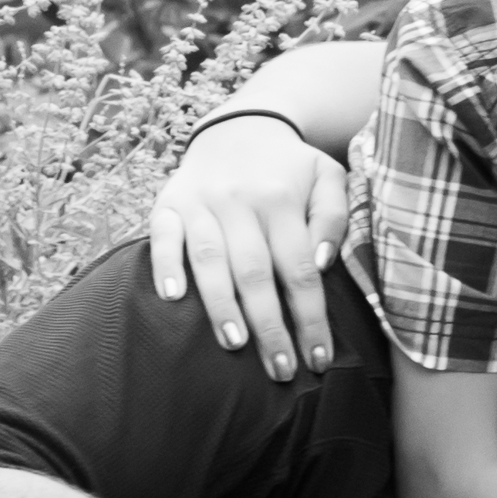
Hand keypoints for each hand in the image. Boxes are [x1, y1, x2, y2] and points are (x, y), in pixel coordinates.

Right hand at [149, 116, 349, 382]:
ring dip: (220, 305)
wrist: (239, 127)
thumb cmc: (290, 167)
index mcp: (282, 199)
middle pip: (255, 273)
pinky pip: (162, 236)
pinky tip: (173, 299)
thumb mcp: (328, 178)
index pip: (300, 270)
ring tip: (235, 345)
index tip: (318, 360)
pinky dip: (166, 265)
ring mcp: (200, 202)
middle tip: (280, 370)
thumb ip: (333, 218)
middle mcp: (239, 201)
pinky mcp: (168, 203)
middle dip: (269, 326)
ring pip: (209, 259)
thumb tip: (322, 263)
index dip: (309, 318)